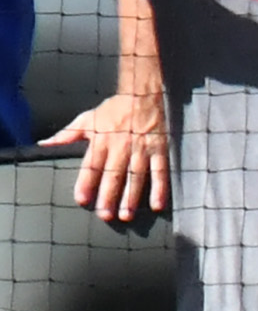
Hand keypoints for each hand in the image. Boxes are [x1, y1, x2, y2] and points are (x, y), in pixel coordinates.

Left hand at [45, 84, 165, 224]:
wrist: (142, 94)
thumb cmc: (114, 109)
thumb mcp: (87, 119)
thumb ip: (67, 135)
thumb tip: (44, 144)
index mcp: (101, 140)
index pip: (92, 165)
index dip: (86, 183)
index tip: (82, 199)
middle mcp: (120, 147)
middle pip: (113, 175)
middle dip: (108, 196)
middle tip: (105, 215)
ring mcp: (141, 150)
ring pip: (135, 177)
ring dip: (131, 197)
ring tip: (126, 215)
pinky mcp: (159, 151)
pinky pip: (160, 172)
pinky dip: (160, 188)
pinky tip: (157, 205)